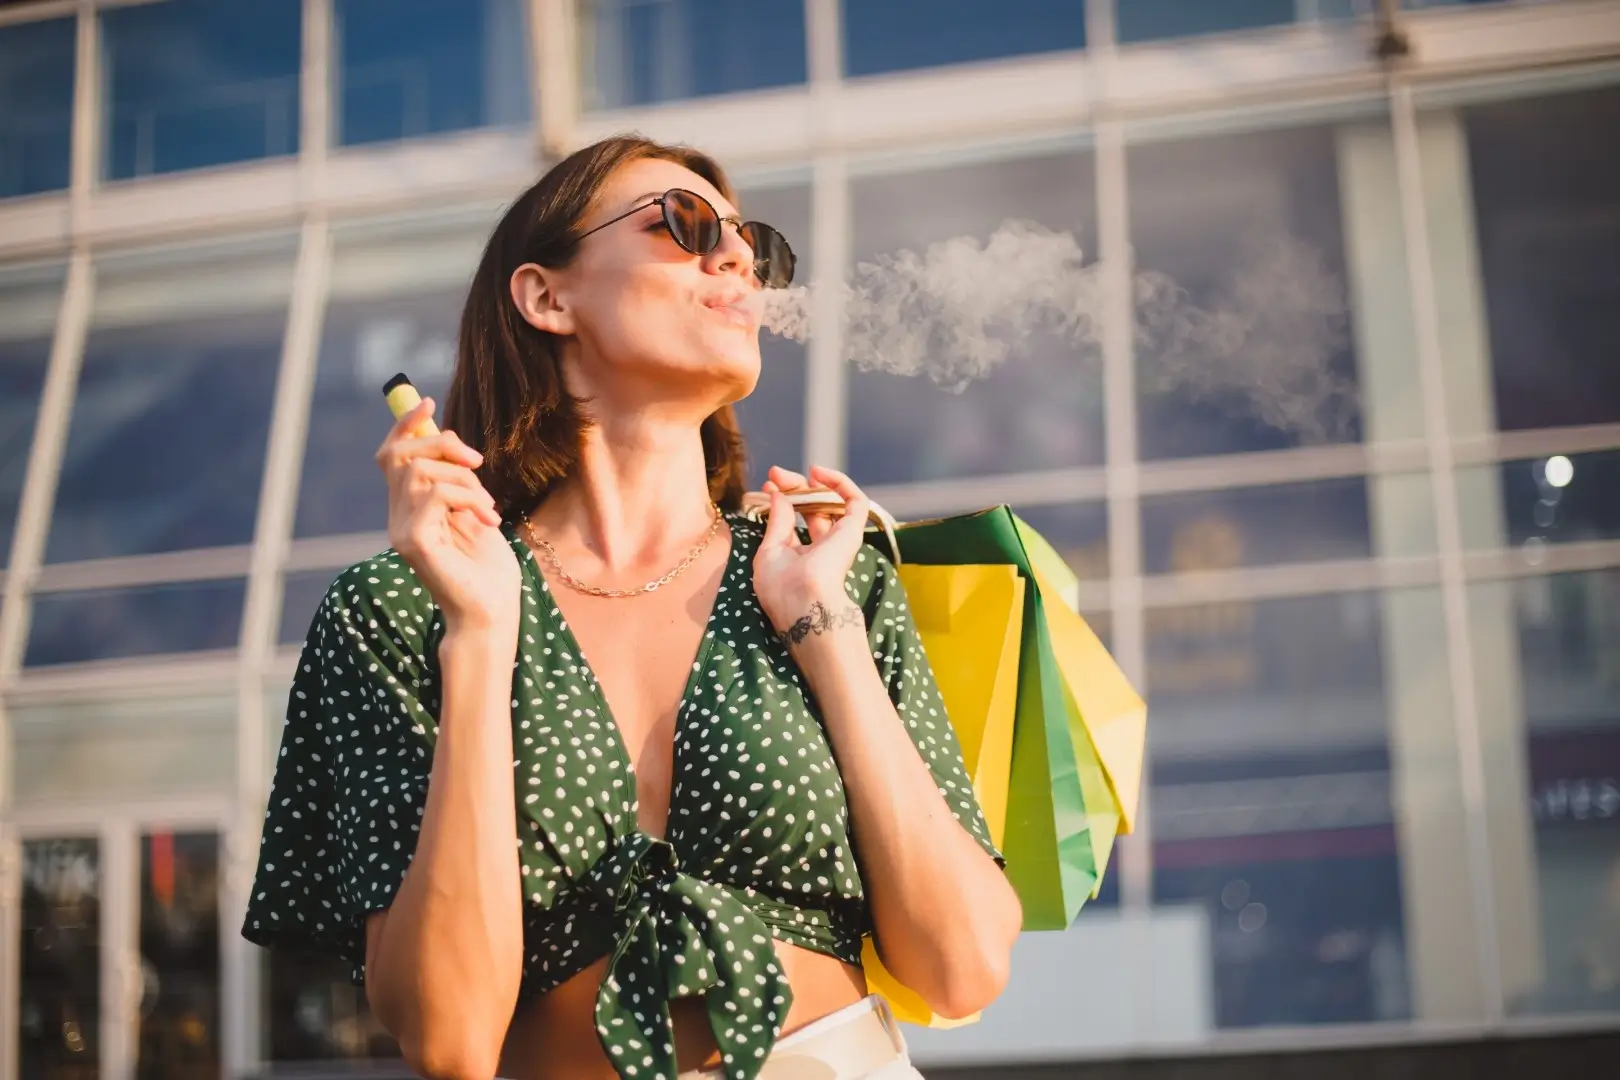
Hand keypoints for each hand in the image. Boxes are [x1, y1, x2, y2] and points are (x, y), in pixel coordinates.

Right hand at [376, 396, 519, 633]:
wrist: (492, 612)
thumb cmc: (488, 569)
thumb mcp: (474, 512)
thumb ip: (456, 482)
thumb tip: (451, 442)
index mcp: (409, 509)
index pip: (391, 456)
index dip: (405, 426)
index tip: (426, 401)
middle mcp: (397, 518)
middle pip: (401, 454)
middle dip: (442, 444)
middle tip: (477, 462)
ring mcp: (401, 531)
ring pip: (421, 471)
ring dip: (465, 480)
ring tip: (488, 507)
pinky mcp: (414, 542)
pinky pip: (434, 494)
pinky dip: (468, 497)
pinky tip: (488, 519)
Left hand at [752, 465, 869, 640]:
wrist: (805, 604)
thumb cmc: (782, 587)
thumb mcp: (769, 551)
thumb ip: (778, 522)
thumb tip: (779, 495)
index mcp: (801, 556)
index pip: (795, 521)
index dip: (782, 500)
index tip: (767, 486)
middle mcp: (822, 547)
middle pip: (812, 508)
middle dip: (793, 487)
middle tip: (776, 474)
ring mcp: (839, 538)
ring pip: (832, 502)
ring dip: (815, 482)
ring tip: (797, 471)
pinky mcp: (853, 531)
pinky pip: (856, 501)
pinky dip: (840, 482)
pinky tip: (819, 473)